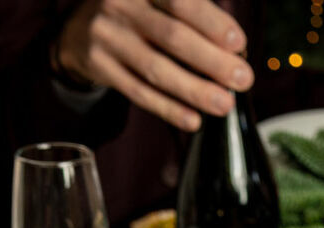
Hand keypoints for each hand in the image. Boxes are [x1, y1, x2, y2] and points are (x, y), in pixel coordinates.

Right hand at [54, 0, 254, 129]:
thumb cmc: (139, 14)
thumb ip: (194, 19)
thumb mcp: (158, 2)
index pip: (181, 2)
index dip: (211, 23)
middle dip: (212, 61)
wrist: (81, 28)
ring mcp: (108, 36)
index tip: (239, 44)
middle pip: (172, 37)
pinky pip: (139, 92)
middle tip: (242, 80)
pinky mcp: (100, 65)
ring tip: (224, 104)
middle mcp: (122, 4)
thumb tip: (234, 54)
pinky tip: (193, 120)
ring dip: (194, 90)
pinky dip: (168, 108)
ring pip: (156, 69)